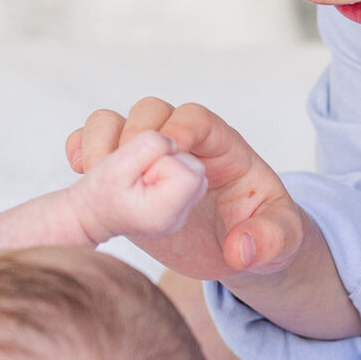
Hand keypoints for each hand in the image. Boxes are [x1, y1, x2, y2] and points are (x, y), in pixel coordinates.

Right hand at [66, 98, 304, 279]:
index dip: (181, 128)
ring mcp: (150, 156)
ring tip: (94, 174)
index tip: (168, 150)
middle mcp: (184, 143)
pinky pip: (96, 142)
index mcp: (225, 148)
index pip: (198, 118)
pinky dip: (82, 147)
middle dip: (136, 132)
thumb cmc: (263, 234)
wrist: (235, 246)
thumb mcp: (281, 241)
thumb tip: (241, 249)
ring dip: (103, 140)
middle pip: (153, 110)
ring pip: (118, 121)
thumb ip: (270, 241)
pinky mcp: (125, 173)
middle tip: (127, 172)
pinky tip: (79, 171)